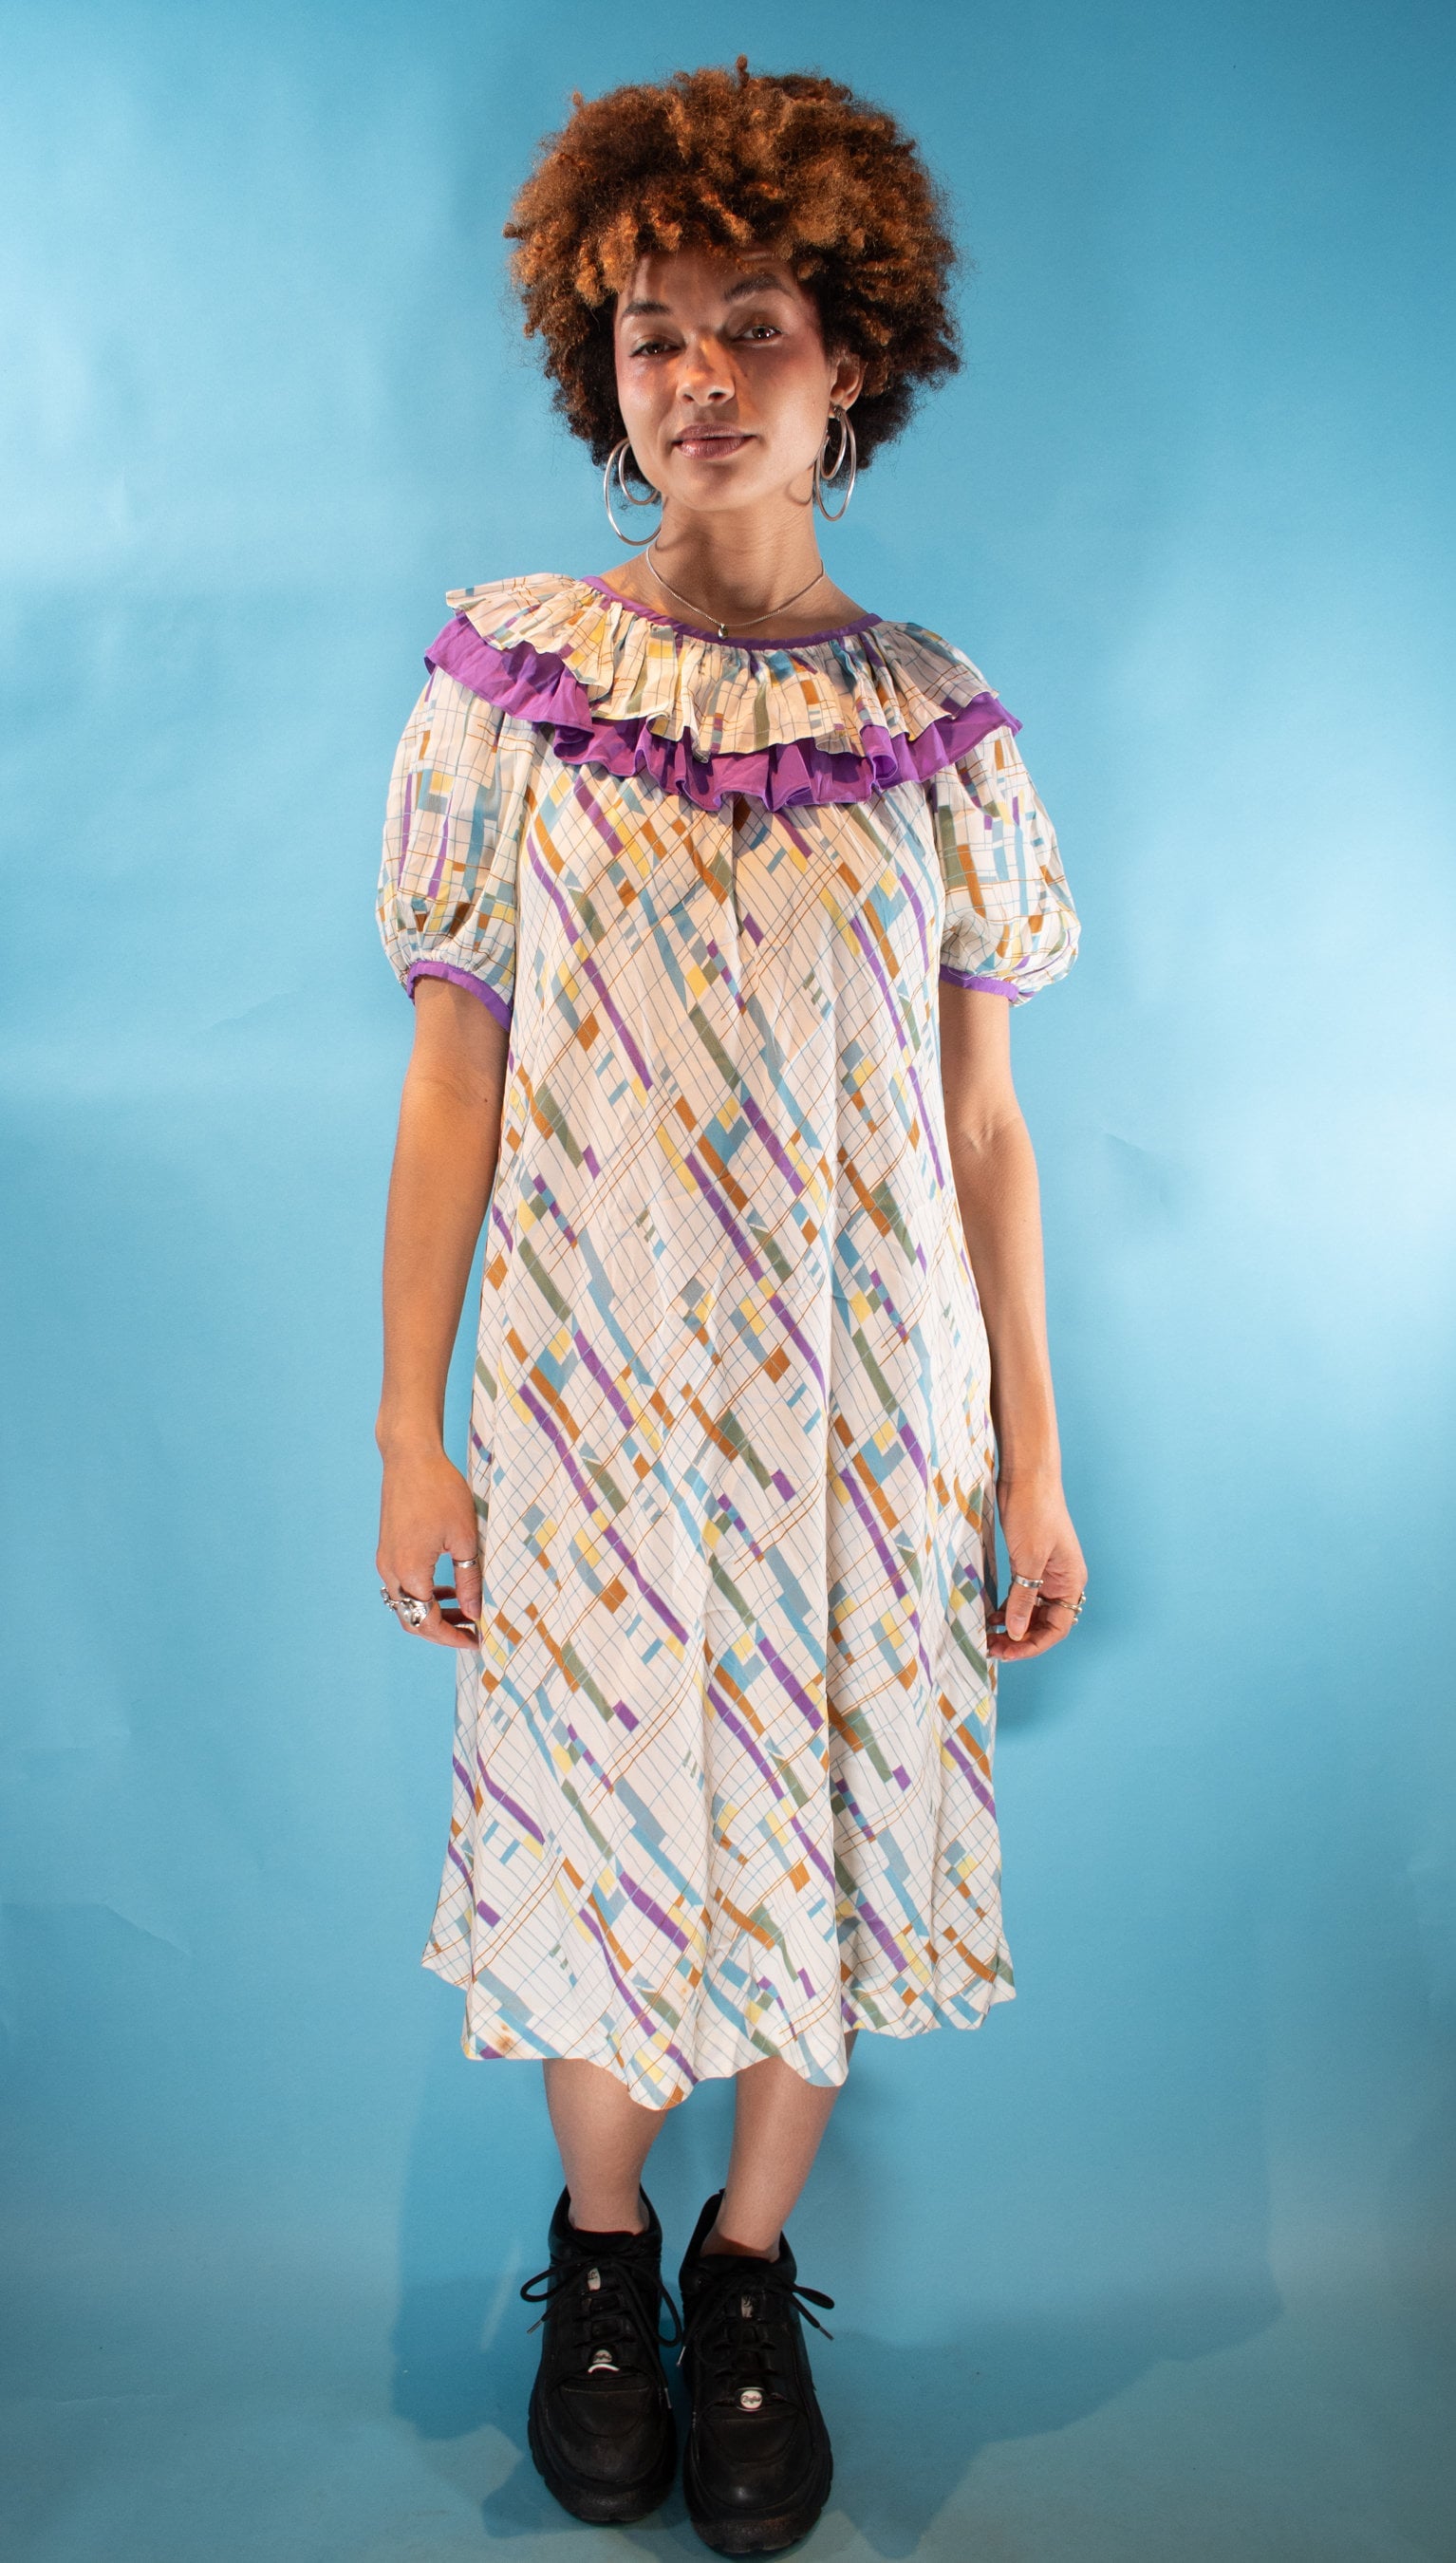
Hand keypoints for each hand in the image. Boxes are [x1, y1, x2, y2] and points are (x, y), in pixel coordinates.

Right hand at [376, 1443, 483, 1649]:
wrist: (410, 1457)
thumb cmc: (440, 1491)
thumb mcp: (464, 1538)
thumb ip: (469, 1580)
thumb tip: (475, 1612)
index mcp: (409, 1572)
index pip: (427, 1623)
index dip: (452, 1638)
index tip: (476, 1641)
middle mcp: (390, 1571)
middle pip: (413, 1618)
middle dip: (442, 1629)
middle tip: (473, 1630)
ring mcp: (386, 1560)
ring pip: (408, 1602)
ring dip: (433, 1611)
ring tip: (465, 1610)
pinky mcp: (388, 1549)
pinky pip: (403, 1584)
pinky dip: (424, 1593)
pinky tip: (447, 1587)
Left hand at [987, 1473, 1086, 1661]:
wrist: (1027, 1477)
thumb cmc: (1034, 1512)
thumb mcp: (1028, 1559)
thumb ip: (1024, 1598)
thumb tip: (1017, 1632)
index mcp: (1070, 1582)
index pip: (1057, 1627)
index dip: (1033, 1644)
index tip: (1008, 1652)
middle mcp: (1060, 1582)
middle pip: (1044, 1623)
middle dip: (1021, 1639)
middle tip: (992, 1648)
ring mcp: (1044, 1574)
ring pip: (1030, 1611)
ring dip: (1012, 1626)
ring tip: (988, 1637)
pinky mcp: (1028, 1564)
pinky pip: (1020, 1596)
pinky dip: (1007, 1608)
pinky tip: (990, 1616)